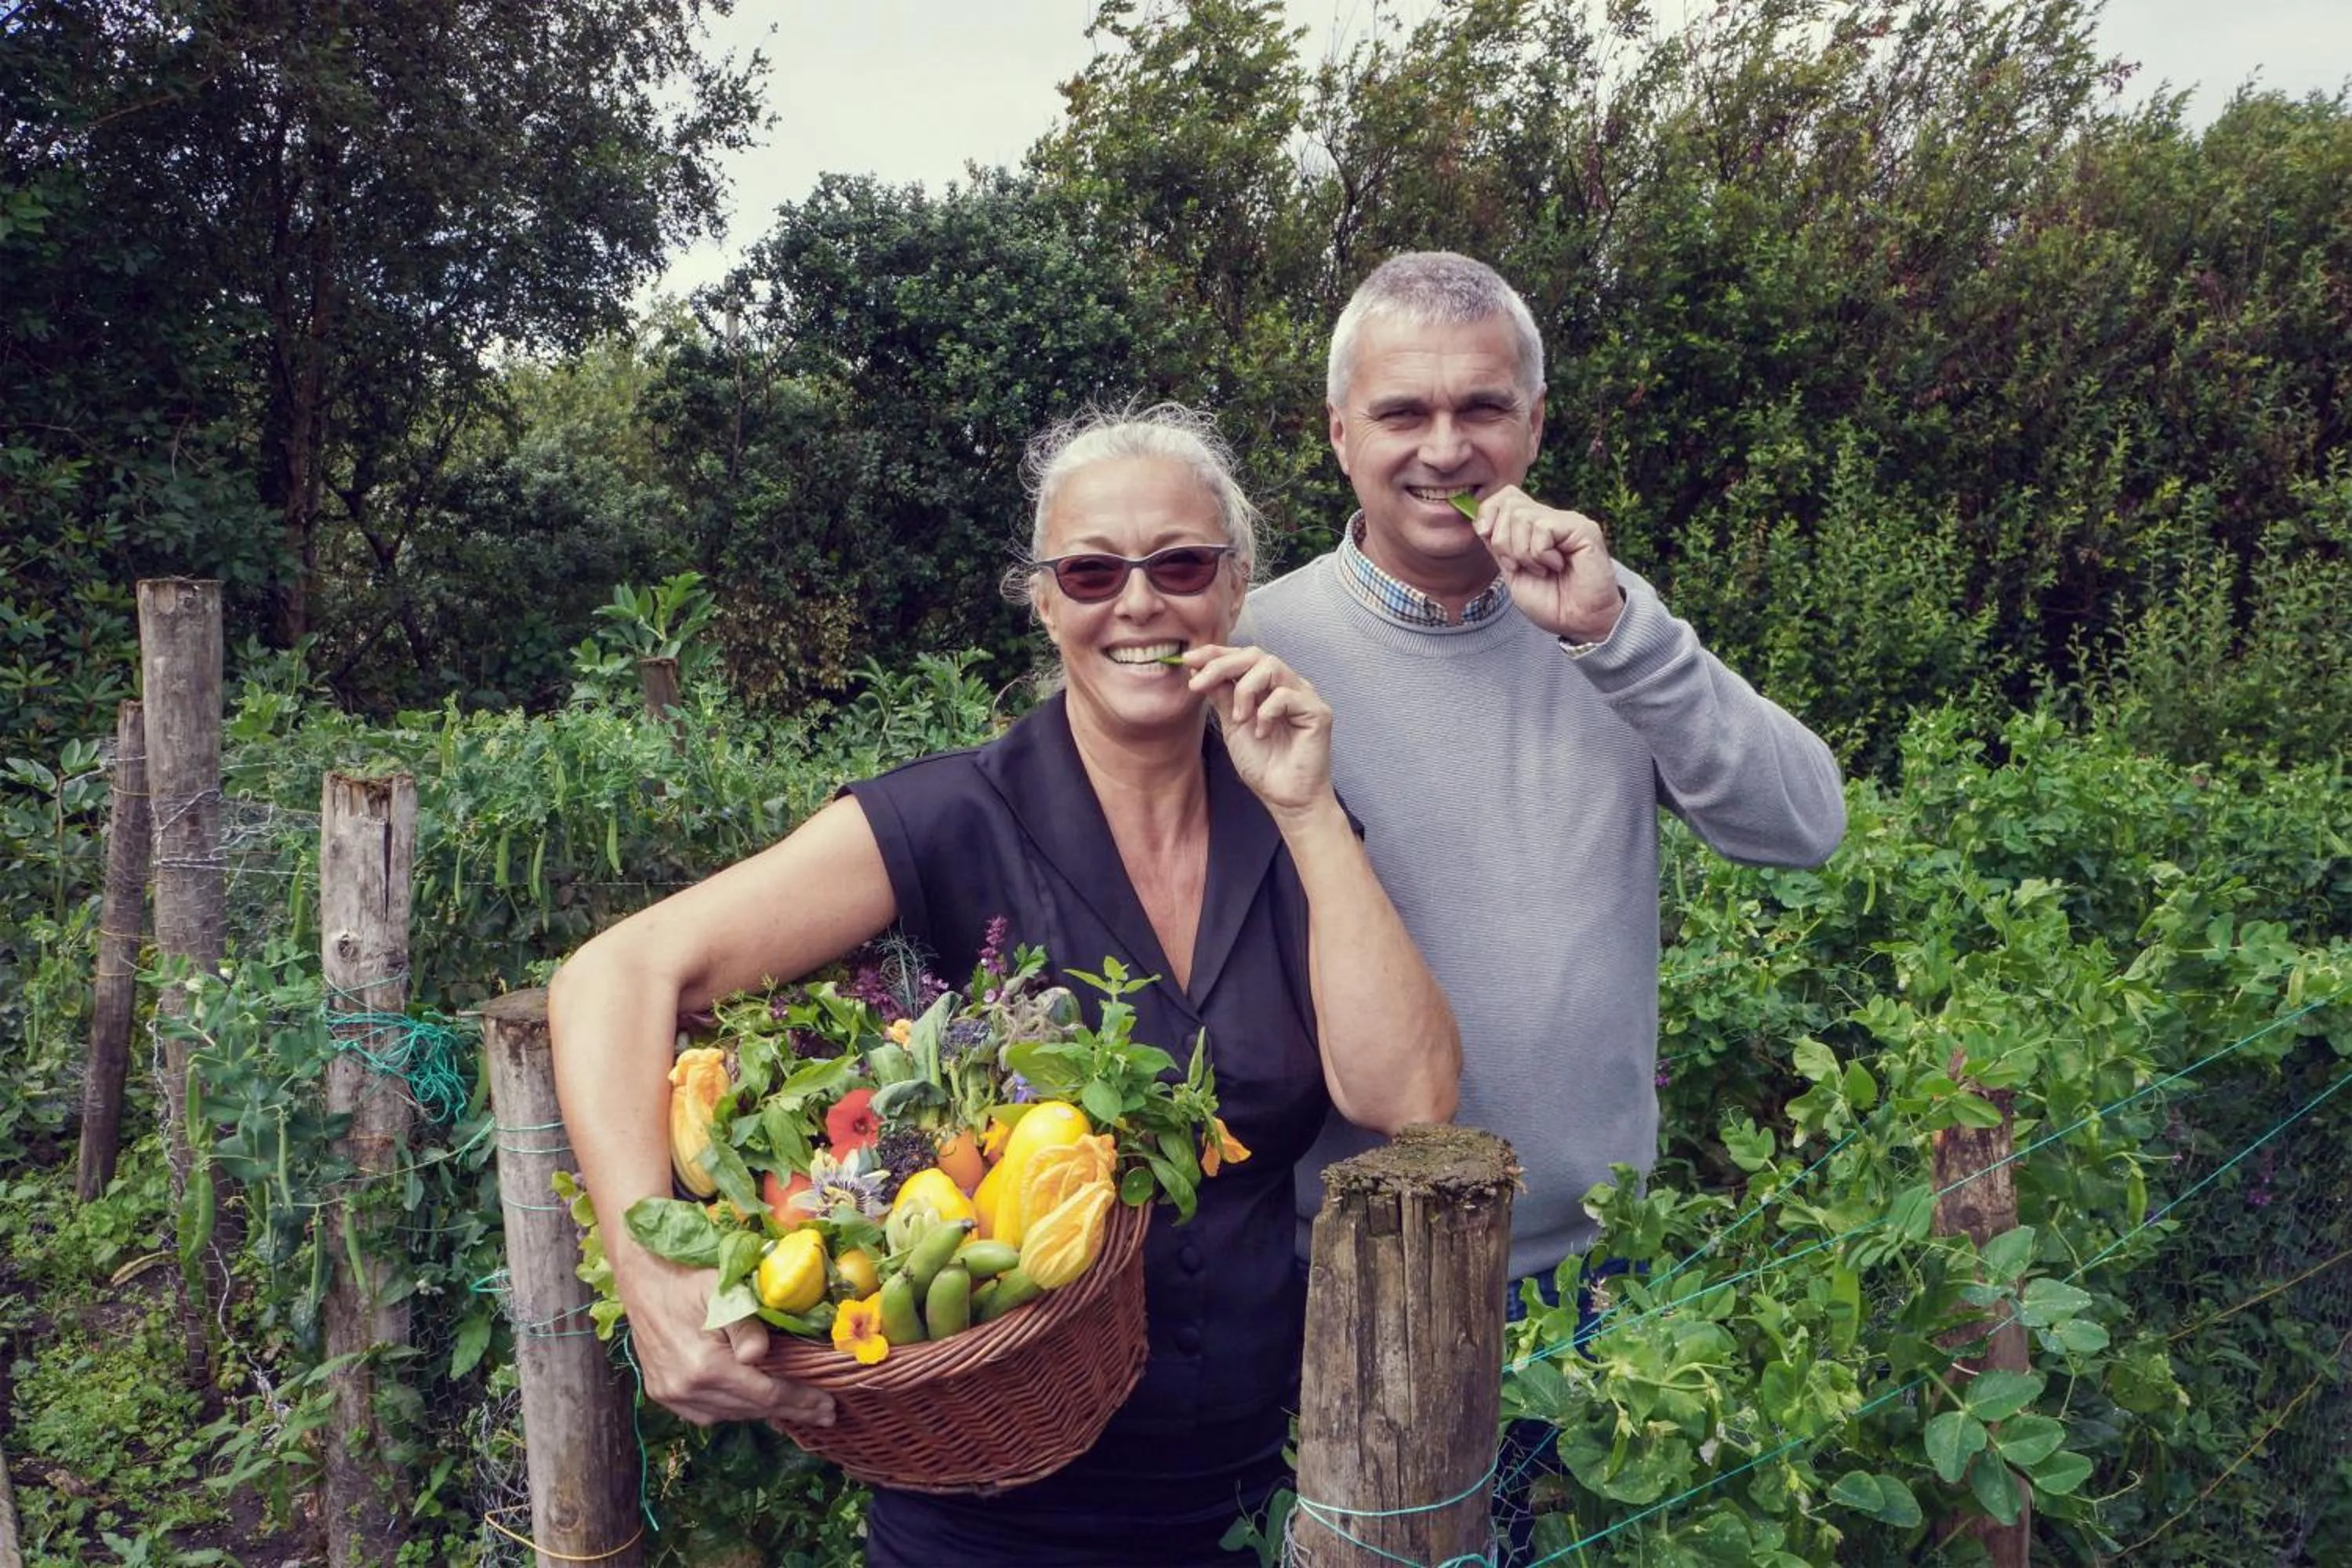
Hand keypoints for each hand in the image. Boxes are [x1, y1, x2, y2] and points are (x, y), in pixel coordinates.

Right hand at [612, 1248, 836, 1428]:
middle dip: (789, 1410)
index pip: (764, 1394)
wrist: (643, 1278)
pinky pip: (706, 1412)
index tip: (828, 1406)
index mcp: (703, 1367)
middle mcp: (685, 1389)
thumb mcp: (724, 1291)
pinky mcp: (662, 1393)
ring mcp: (670, 1395)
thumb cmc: (689, 1279)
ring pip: (728, 1414)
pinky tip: (754, 1402)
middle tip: (823, 1413)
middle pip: (749, 1409)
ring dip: (762, 1412)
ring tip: (795, 1408)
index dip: (799, 1401)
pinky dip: (733, 1408)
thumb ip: (746, 1324)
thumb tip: (760, 1355)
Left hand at [1183, 644, 1333, 815]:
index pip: (1242, 656)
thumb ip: (1222, 696)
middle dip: (1221, 665)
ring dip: (1245, 690)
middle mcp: (1288, 685)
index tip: (1187, 659)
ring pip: (1271, 666)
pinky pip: (1286, 695)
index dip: (1215, 653)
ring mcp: (1304, 696)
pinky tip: (1263, 733)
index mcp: (1268, 687)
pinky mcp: (1318, 712)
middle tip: (1198, 684)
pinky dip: (1266, 712)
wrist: (1284, 798)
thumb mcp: (1232, 725)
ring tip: (1239, 719)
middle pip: (1255, 654)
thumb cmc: (1263, 765)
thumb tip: (1201, 669)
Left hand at [1468, 486, 1622, 642]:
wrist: (1579, 622)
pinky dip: (1541, 555)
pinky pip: (1543, 529)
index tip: (1484, 534)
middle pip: (1509, 503)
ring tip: (1542, 570)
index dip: (1487, 511)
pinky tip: (1558, 565)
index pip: (1505, 496)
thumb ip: (1499, 546)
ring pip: (1522, 517)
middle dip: (1502, 540)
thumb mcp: (1512, 573)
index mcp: (1533, 527)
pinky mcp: (1582, 528)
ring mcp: (1566, 521)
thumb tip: (1480, 522)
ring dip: (1523, 553)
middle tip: (1519, 566)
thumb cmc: (1551, 603)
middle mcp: (1550, 519)